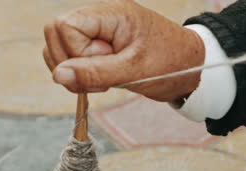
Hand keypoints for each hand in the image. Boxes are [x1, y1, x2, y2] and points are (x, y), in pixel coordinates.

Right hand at [43, 0, 203, 101]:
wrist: (190, 68)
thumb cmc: (170, 64)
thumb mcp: (133, 71)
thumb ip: (94, 73)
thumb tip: (58, 75)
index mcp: (111, 14)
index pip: (65, 26)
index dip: (76, 52)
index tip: (105, 63)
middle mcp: (100, 18)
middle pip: (55, 33)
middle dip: (70, 62)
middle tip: (100, 76)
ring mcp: (96, 32)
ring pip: (58, 47)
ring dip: (73, 72)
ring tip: (103, 80)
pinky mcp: (96, 47)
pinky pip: (69, 58)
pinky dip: (78, 76)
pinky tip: (99, 81)